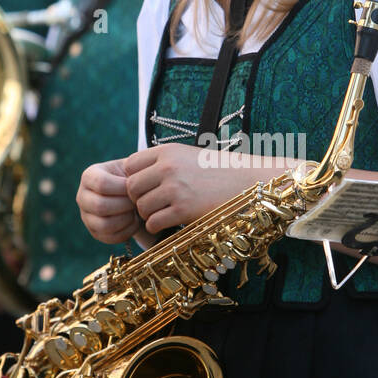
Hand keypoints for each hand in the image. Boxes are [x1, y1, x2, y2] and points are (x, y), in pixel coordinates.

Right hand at [77, 159, 140, 244]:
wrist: (132, 194)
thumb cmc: (132, 178)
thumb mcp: (132, 167)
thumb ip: (134, 167)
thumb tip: (138, 172)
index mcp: (89, 176)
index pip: (102, 184)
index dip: (123, 188)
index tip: (137, 188)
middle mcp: (82, 197)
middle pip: (100, 206)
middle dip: (125, 205)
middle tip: (138, 202)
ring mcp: (86, 216)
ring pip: (104, 225)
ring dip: (126, 219)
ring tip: (136, 211)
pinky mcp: (95, 232)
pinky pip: (110, 237)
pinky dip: (127, 231)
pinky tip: (135, 221)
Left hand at [125, 143, 280, 234]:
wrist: (248, 182)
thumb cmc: (217, 171)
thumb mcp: (188, 156)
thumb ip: (162, 163)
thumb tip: (133, 177)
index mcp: (167, 151)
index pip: (130, 165)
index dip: (133, 178)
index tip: (146, 187)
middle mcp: (168, 167)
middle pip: (131, 188)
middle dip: (138, 199)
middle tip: (153, 204)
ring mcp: (175, 189)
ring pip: (141, 207)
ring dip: (149, 214)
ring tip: (164, 213)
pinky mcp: (183, 210)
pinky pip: (153, 222)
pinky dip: (157, 226)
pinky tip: (169, 222)